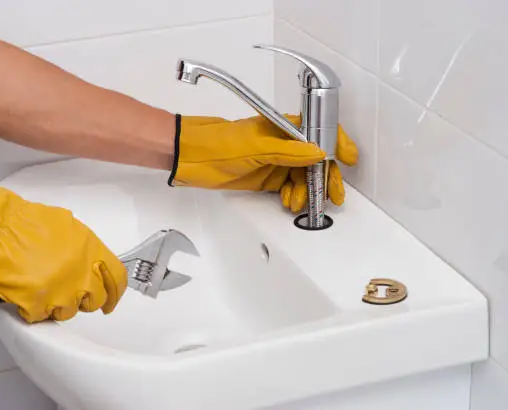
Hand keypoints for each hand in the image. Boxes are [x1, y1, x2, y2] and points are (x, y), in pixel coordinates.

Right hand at [0, 171, 126, 322]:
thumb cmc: (25, 221)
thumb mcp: (69, 226)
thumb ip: (85, 248)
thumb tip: (90, 262)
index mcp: (91, 252)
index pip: (117, 279)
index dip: (115, 293)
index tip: (111, 301)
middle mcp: (80, 274)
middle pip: (95, 299)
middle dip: (84, 298)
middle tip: (70, 292)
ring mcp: (59, 292)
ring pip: (68, 311)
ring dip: (57, 304)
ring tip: (42, 287)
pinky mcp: (36, 305)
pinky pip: (41, 316)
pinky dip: (33, 308)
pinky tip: (26, 293)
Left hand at [169, 114, 357, 211]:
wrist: (191, 157)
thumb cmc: (218, 142)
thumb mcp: (256, 146)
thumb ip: (289, 151)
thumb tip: (317, 153)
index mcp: (284, 128)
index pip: (319, 132)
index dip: (337, 144)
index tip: (349, 158)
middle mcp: (283, 144)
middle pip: (315, 160)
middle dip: (326, 177)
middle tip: (333, 195)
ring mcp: (275, 162)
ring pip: (302, 177)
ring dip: (306, 191)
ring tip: (300, 202)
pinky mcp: (266, 178)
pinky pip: (288, 188)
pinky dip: (293, 196)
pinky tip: (291, 202)